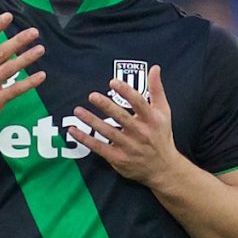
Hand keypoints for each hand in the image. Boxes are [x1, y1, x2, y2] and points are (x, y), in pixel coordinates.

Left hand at [68, 65, 179, 184]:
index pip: (139, 103)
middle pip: (122, 118)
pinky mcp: (119, 158)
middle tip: (92, 95)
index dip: (126, 92)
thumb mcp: (164, 112)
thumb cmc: (161, 136)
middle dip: (107, 106)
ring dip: (91, 121)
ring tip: (78, 111)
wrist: (163, 169)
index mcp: (151, 120)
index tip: (113, 82)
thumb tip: (155, 68)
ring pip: (108, 132)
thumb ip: (157, 90)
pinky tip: (73, 130)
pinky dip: (85, 139)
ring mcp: (129, 147)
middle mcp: (140, 133)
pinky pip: (99, 148)